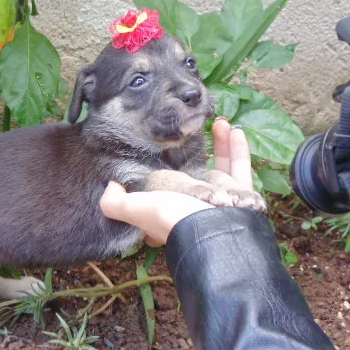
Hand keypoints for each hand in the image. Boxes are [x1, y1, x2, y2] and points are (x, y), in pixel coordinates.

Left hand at [99, 118, 254, 245]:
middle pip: (194, 170)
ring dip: (219, 142)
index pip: (163, 187)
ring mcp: (220, 195)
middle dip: (193, 149)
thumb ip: (115, 201)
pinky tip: (234, 128)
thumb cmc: (173, 216)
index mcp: (170, 204)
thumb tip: (109, 186)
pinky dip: (238, 147)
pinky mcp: (241, 191)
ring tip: (216, 120)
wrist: (214, 230)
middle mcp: (195, 200)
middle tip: (191, 127)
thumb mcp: (136, 208)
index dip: (160, 172)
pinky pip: (241, 166)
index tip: (159, 146)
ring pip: (220, 164)